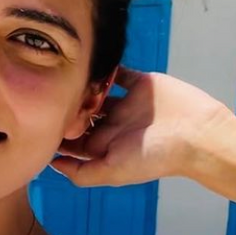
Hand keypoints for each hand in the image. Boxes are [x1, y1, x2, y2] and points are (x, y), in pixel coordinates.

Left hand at [47, 66, 233, 187]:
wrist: (196, 134)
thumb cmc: (155, 157)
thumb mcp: (113, 172)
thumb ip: (82, 173)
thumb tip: (53, 165)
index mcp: (105, 147)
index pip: (73, 139)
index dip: (57, 131)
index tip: (40, 120)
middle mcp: (112, 126)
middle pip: (81, 113)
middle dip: (65, 105)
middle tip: (48, 93)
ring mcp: (125, 104)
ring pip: (95, 91)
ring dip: (82, 85)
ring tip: (66, 75)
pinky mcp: (139, 84)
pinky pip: (118, 73)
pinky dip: (106, 67)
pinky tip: (92, 61)